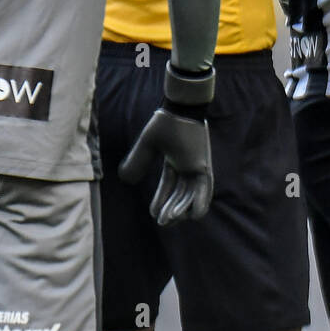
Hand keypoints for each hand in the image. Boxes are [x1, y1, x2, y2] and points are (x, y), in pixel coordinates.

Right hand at [119, 106, 213, 225]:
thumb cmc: (167, 122)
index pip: (169, 187)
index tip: (153, 213)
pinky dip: (200, 203)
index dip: (161, 201)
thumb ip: (138, 161)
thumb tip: (125, 179)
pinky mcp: (204, 167)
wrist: (181, 108)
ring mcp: (197, 167)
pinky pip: (205, 190)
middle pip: (181, 194)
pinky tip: (193, 216)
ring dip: (181, 210)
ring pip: (192, 196)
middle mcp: (188, 167)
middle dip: (170, 210)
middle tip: (162, 222)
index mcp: (176, 162)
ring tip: (168, 220)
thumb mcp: (149, 145)